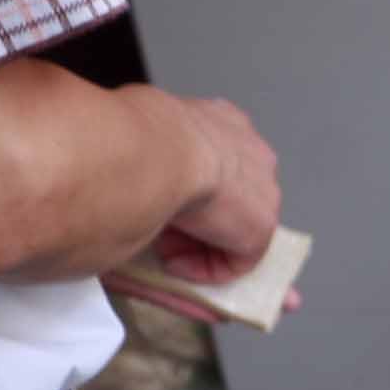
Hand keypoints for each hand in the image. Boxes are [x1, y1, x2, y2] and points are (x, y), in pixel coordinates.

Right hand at [134, 94, 279, 284]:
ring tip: (162, 249)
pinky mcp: (260, 229)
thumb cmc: (136, 133)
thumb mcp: (141, 133)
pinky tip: (174, 262)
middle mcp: (251, 150)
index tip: (161, 198)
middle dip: (196, 220)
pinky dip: (204, 268)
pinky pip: (235, 260)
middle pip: (231, 197)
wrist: (154, 150)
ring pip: (233, 230)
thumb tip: (127, 167)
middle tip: (159, 229)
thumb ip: (148, 152)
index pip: (217, 158)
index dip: (188, 185)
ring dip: (196, 244)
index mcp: (222, 121)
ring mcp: (263, 190)